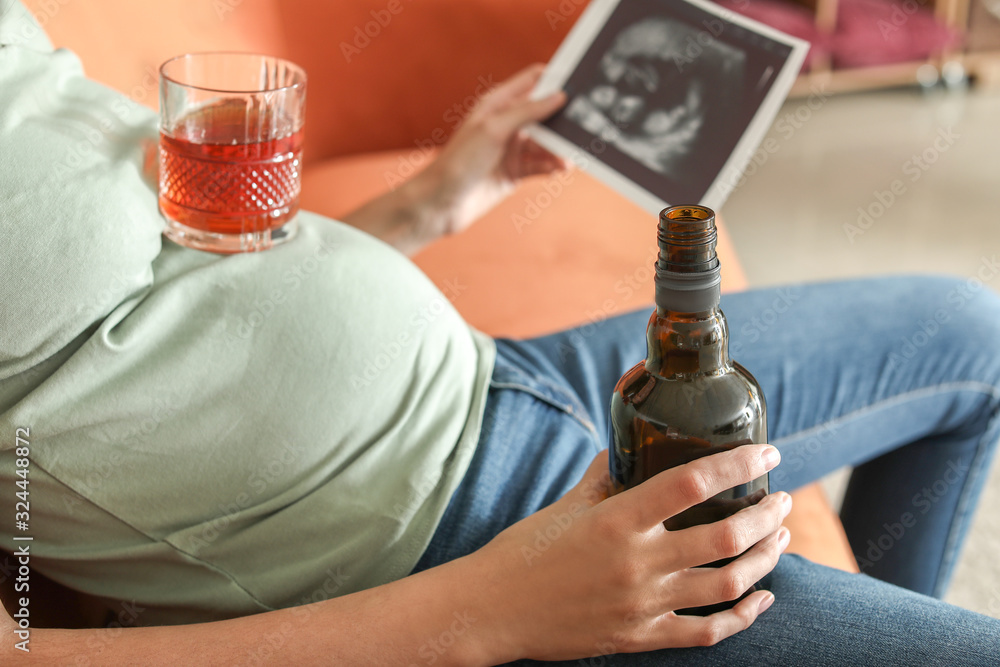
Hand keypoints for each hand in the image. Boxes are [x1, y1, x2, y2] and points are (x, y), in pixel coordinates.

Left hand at [341, 65, 566, 254]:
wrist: (441, 204)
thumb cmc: (458, 162)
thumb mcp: (494, 128)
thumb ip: (527, 111)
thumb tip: (558, 96)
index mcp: (498, 104)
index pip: (533, 81)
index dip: (555, 79)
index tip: (579, 84)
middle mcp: (506, 124)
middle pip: (545, 114)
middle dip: (563, 120)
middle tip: (583, 127)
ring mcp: (510, 149)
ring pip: (546, 143)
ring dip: (559, 149)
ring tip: (568, 158)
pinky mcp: (514, 173)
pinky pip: (540, 165)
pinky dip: (551, 166)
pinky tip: (558, 169)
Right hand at [465, 444, 790, 662]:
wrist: (492, 610)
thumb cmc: (524, 551)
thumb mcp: (565, 505)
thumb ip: (604, 478)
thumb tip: (625, 452)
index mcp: (617, 520)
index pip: (691, 483)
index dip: (738, 466)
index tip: (766, 454)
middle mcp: (637, 562)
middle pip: (725, 537)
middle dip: (767, 515)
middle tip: (781, 500)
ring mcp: (643, 604)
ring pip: (727, 584)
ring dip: (765, 559)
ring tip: (780, 538)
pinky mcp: (640, 637)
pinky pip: (707, 632)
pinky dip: (743, 617)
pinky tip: (761, 599)